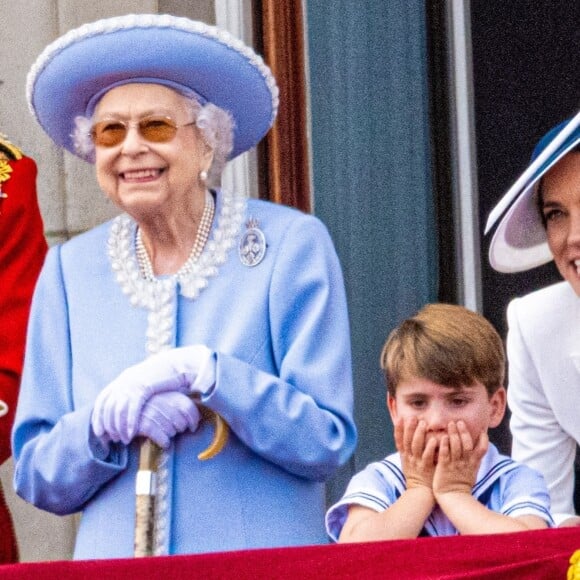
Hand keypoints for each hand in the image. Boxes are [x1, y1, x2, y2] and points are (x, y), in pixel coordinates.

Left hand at [91, 345, 215, 442]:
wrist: (177, 364)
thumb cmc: (163, 376)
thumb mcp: (143, 381)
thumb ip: (133, 391)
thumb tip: (125, 406)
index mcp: (122, 379)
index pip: (102, 401)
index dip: (98, 418)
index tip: (99, 432)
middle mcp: (123, 381)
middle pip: (108, 408)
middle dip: (109, 426)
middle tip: (113, 439)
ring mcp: (132, 384)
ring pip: (118, 410)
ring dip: (119, 427)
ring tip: (123, 439)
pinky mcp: (144, 388)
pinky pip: (133, 409)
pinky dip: (130, 423)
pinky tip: (131, 434)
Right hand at [136, 391, 200, 448]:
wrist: (123, 409)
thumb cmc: (148, 406)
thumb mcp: (164, 399)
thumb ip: (179, 404)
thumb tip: (198, 414)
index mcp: (168, 394)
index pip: (189, 407)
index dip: (194, 420)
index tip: (192, 427)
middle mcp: (162, 402)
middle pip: (182, 422)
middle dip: (180, 429)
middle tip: (174, 429)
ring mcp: (152, 413)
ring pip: (172, 431)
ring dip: (171, 435)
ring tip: (165, 433)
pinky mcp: (144, 425)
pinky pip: (162, 438)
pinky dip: (164, 442)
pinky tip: (163, 441)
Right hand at [395, 417, 436, 490]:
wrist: (420, 494)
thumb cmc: (417, 476)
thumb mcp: (409, 463)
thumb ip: (410, 450)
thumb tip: (411, 436)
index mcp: (404, 456)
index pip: (399, 440)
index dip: (398, 429)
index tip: (400, 418)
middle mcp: (409, 458)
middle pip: (407, 440)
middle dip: (409, 428)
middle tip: (414, 417)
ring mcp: (417, 462)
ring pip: (416, 446)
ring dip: (419, 434)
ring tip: (423, 423)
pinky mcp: (426, 468)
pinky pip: (427, 456)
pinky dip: (430, 447)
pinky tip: (434, 439)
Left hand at [432, 421, 486, 496]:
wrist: (453, 499)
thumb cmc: (461, 484)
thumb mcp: (472, 471)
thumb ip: (474, 459)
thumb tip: (477, 448)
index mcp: (473, 463)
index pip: (482, 449)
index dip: (483, 439)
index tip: (482, 428)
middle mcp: (466, 463)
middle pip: (467, 444)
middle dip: (464, 432)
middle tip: (460, 422)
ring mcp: (455, 465)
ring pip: (456, 447)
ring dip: (454, 434)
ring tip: (451, 424)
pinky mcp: (444, 468)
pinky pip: (445, 455)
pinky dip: (445, 446)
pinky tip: (443, 437)